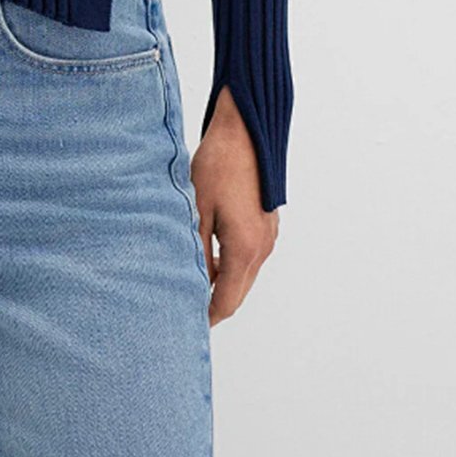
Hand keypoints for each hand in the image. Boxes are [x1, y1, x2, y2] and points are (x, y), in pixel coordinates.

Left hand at [190, 86, 279, 325]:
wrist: (246, 131)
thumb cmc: (219, 166)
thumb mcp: (198, 210)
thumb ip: (196, 252)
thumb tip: (192, 283)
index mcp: (245, 249)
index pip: (227, 301)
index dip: (207, 317)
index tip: (188, 325)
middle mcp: (262, 247)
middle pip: (238, 292)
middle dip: (215, 303)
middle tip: (186, 306)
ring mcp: (268, 235)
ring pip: (245, 274)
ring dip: (223, 281)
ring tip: (193, 278)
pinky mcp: (268, 223)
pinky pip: (250, 255)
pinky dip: (232, 264)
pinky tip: (210, 251)